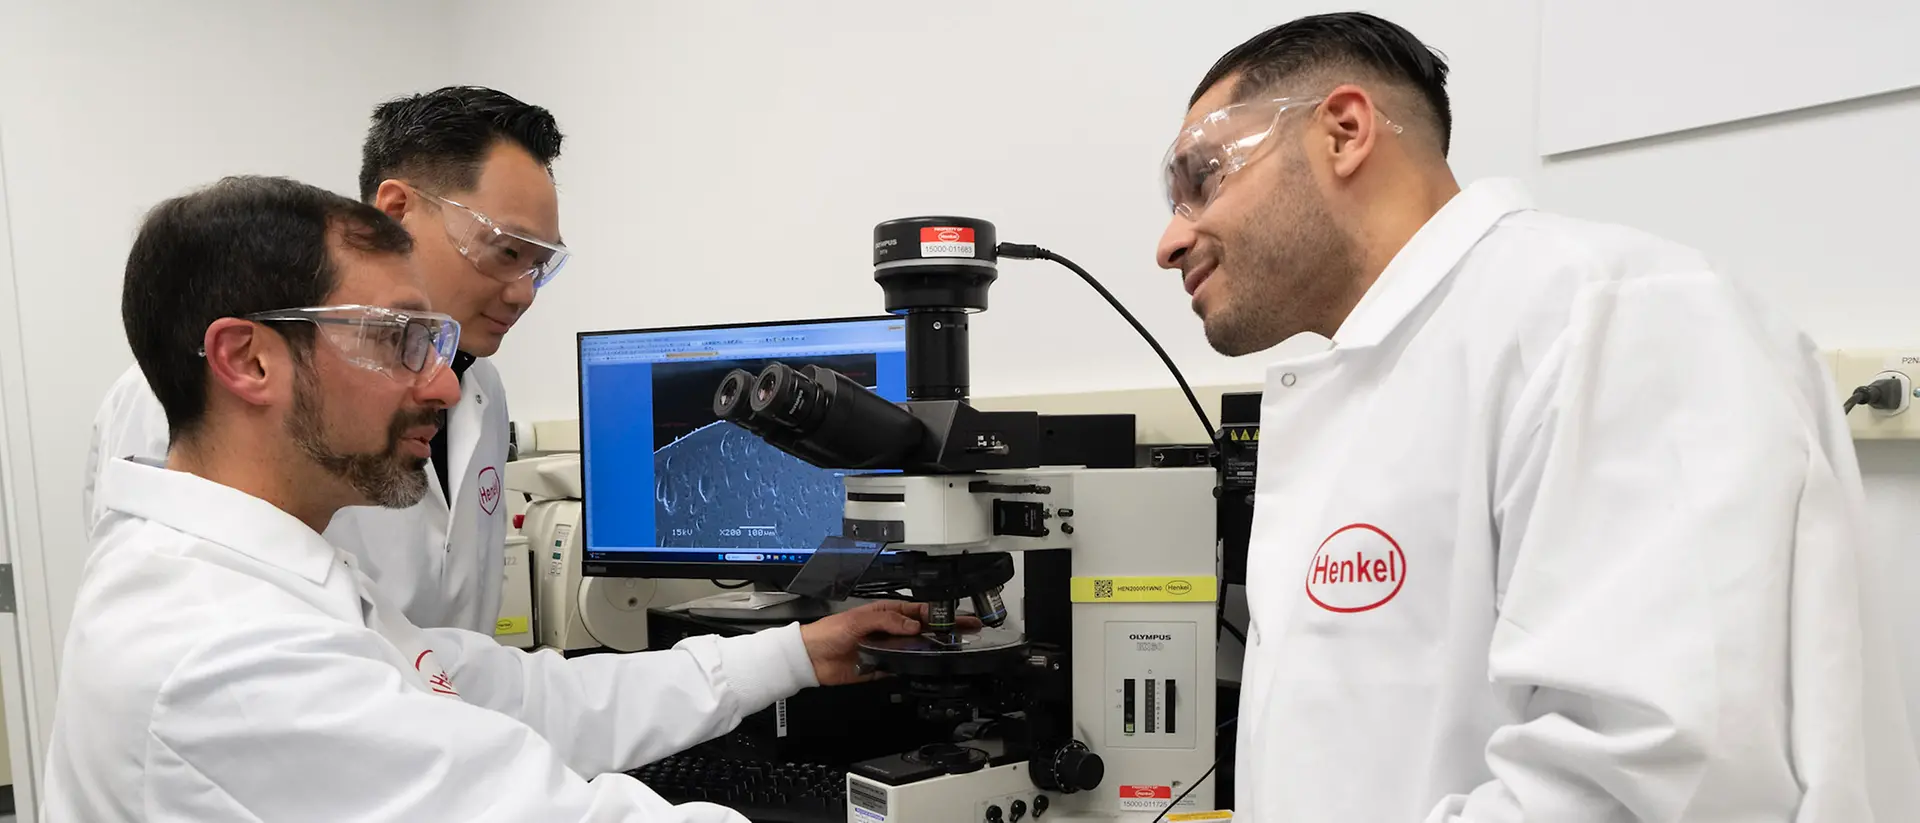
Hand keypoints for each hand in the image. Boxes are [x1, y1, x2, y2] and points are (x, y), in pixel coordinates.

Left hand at [799, 601, 980, 685]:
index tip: (953, 617)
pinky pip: (899, 668)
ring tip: (949, 651)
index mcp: (884, 613)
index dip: (936, 613)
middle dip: (942, 630)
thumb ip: (886, 621)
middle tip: (963, 632)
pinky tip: (923, 668)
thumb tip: (911, 625)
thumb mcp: (859, 620)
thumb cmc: (827, 632)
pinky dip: (910, 668)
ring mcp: (884, 649)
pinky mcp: (879, 667)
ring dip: (929, 650)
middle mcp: (887, 630)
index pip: (916, 611)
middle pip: (920, 631)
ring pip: (913, 649)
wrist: (810, 658)